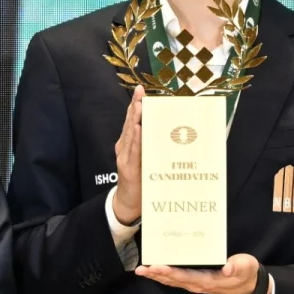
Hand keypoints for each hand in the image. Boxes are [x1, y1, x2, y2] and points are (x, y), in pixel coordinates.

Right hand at [111, 85, 142, 224]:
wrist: (128, 203)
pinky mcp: (128, 168)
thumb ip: (153, 145)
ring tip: (139, 105)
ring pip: (130, 135)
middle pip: (130, 123)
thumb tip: (169, 131)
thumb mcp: (148, 159)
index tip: (140, 90)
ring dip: (135, 119)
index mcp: (129, 144)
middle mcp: (124, 147)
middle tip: (139, 92)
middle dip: (135, 107)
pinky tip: (138, 129)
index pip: (132, 121)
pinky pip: (133, 151)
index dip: (135, 105)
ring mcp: (125, 157)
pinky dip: (135, 140)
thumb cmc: (141, 180)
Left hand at [138, 253, 259, 293]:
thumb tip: (228, 268)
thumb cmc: (247, 272)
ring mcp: (197, 285)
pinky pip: (177, 280)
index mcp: (209, 280)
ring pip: (173, 282)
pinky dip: (164, 276)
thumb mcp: (246, 267)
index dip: (170, 273)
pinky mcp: (196, 282)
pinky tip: (155, 272)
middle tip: (141, 269)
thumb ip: (237, 266)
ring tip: (142, 270)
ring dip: (157, 277)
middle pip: (174, 280)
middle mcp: (199, 285)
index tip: (156, 267)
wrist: (250, 286)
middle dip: (157, 275)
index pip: (185, 276)